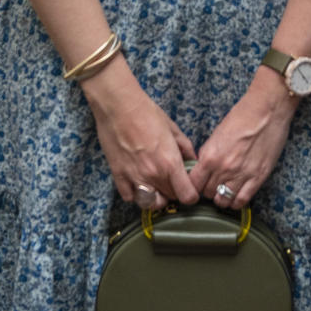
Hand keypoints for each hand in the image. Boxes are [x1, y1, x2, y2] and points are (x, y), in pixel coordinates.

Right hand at [81, 59, 197, 209]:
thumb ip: (185, 147)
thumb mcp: (173, 128)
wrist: (119, 107)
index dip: (191, 195)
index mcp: (170, 163)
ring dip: (156, 198)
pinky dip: (136, 193)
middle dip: (175, 193)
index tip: (190, 189)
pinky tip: (139, 182)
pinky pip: (129, 197)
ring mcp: (134, 178)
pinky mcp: (118, 176)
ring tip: (158, 187)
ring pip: (150, 204)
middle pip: (170, 198)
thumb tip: (192, 160)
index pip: (186, 196)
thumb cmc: (148, 113)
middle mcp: (153, 175)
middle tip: (174, 181)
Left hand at [188, 68, 296, 208]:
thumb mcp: (217, 133)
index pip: (193, 184)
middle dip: (208, 190)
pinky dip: (236, 202)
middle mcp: (224, 169)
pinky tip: (236, 194)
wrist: (268, 109)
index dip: (195, 185)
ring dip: (222, 197)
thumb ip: (209, 153)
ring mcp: (242, 175)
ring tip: (225, 190)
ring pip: (223, 201)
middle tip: (213, 184)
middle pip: (207, 194)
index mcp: (210, 156)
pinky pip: (242, 201)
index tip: (199, 183)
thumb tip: (204, 168)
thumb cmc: (243, 115)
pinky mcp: (258, 178)